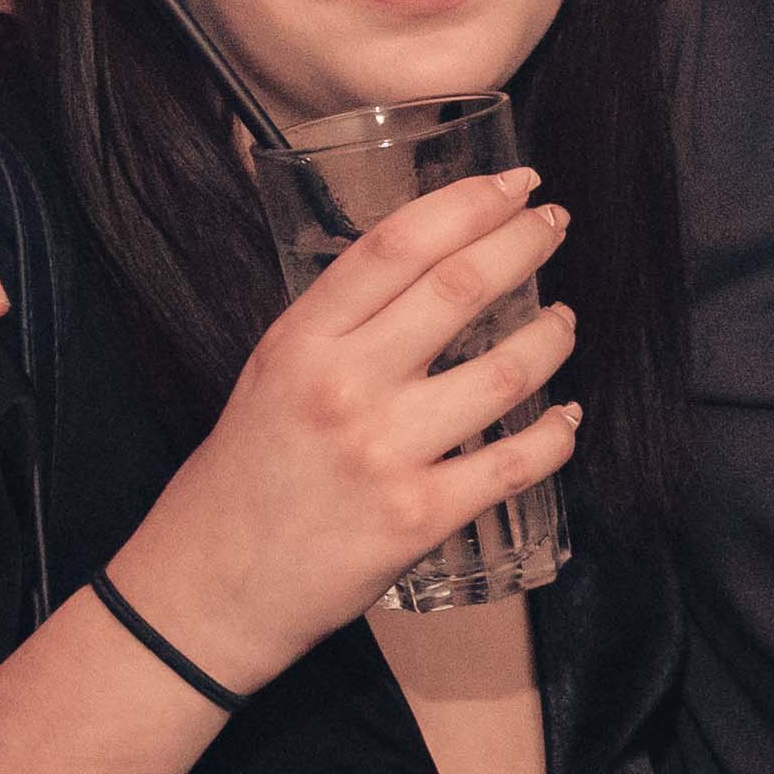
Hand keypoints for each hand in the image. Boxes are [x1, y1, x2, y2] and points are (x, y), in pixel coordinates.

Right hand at [103, 170, 579, 693]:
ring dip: (552, 336)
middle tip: (555, 226)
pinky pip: (516, 463)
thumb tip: (424, 273)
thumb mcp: (269, 376)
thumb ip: (338, 327)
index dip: (468, 202)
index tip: (514, 183)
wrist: (208, 590)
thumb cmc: (240, 480)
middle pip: (461, 287)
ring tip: (564, 321)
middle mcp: (344, 386)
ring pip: (506, 369)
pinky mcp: (419, 518)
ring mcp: (386, 452)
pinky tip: (565, 418)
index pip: (397, 245)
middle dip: (525, 244)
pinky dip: (556, 434)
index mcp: (301, 341)